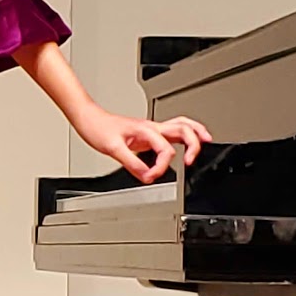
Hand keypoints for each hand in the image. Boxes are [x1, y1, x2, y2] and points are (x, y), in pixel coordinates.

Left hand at [73, 106, 212, 183]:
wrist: (89, 118)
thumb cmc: (98, 128)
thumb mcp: (112, 148)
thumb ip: (131, 163)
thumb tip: (147, 177)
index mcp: (146, 130)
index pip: (165, 150)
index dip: (161, 167)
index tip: (151, 177)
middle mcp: (151, 128)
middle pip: (184, 130)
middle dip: (193, 145)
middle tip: (192, 161)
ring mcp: (151, 128)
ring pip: (181, 125)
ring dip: (195, 134)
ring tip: (206, 141)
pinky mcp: (147, 132)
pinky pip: (171, 131)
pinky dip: (184, 135)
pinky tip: (184, 144)